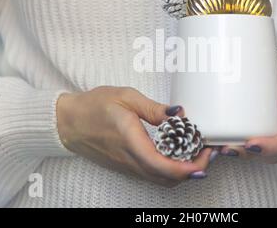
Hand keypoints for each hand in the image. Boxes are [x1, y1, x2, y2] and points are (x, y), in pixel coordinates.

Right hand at [56, 86, 212, 186]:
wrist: (68, 122)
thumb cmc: (94, 106)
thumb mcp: (126, 97)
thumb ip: (154, 109)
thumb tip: (179, 113)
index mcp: (131, 142)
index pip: (164, 166)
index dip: (189, 167)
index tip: (206, 155)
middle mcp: (131, 161)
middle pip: (167, 178)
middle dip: (193, 171)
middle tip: (208, 152)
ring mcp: (128, 167)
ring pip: (161, 180)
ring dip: (183, 173)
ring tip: (197, 154)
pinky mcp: (127, 167)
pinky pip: (153, 176)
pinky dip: (170, 171)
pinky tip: (178, 156)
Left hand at [220, 64, 276, 161]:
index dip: (273, 146)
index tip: (252, 144)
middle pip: (275, 154)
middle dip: (251, 154)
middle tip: (230, 149)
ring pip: (263, 156)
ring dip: (242, 155)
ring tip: (223, 149)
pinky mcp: (267, 141)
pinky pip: (254, 151)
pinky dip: (239, 150)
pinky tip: (222, 147)